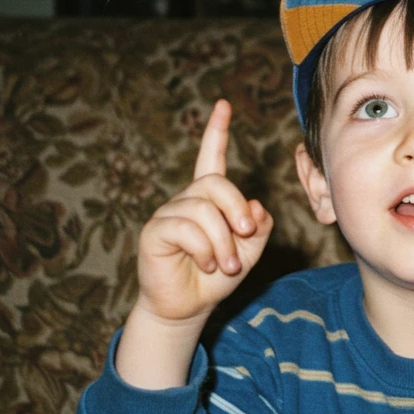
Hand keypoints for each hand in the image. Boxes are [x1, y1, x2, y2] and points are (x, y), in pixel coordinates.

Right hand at [136, 99, 272, 323]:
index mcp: (208, 199)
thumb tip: (255, 205)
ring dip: (223, 242)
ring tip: (226, 266)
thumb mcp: (249, 250)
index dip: (217, 132)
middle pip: (215, 183)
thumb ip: (258, 225)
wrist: (189, 307)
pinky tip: (206, 265)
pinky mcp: (154, 231)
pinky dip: (205, 250)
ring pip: (204, 210)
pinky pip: (185, 228)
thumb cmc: (217, 277)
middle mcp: (186, 200)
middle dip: (237, 210)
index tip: (223, 105)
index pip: (211, 158)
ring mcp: (168, 213)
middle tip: (247, 236)